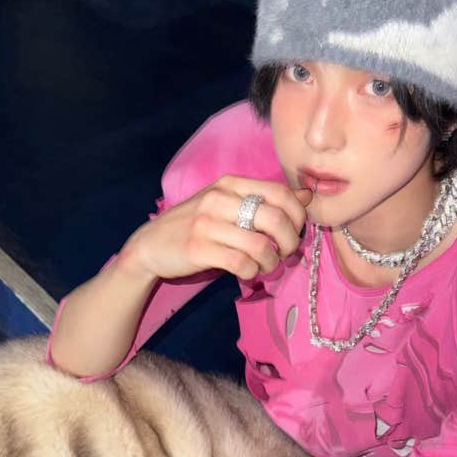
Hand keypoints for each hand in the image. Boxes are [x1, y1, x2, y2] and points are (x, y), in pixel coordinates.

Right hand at [120, 175, 312, 280]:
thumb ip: (264, 198)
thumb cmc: (195, 224)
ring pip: (261, 246)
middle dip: (290, 242)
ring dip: (271, 262)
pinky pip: (242, 264)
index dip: (298, 215)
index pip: (280, 193)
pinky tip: (248, 272)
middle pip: (276, 220)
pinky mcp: (198, 250)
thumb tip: (306, 195)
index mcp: (229, 183)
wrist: (150, 245)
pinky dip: (252, 272)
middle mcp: (218, 199)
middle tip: (285, 252)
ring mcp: (207, 224)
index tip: (296, 231)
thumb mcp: (227, 203)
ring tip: (266, 265)